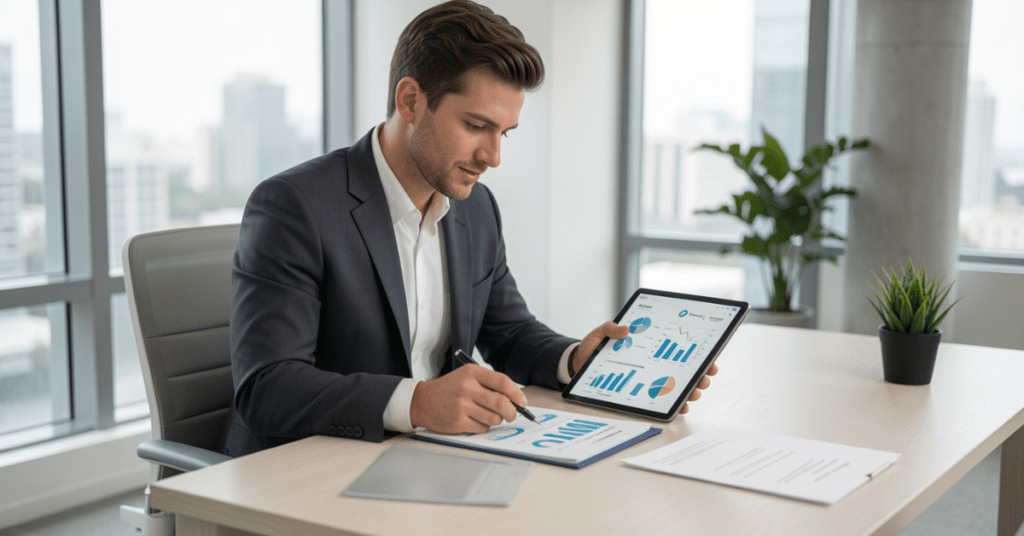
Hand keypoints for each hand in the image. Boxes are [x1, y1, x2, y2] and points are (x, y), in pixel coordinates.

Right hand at [410, 363, 526, 433]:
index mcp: (472, 373)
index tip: (523, 402)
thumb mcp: (467, 376)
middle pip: (501, 403)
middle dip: (512, 412)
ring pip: (494, 418)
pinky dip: (483, 426)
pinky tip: (473, 420)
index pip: (502, 382)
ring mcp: (462, 406)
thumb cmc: (449, 389)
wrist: (422, 401)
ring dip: (496, 420)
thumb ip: (489, 384)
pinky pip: (483, 428)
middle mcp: (467, 388)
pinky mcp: (458, 422)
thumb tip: (515, 400)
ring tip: (487, 415)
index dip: (517, 394)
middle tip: (513, 414)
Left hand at [569, 321, 718, 414]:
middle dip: (701, 375)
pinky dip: (676, 404)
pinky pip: (665, 401)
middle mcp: (656, 363)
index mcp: (651, 346)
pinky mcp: (644, 393)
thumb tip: (625, 329)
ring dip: (691, 390)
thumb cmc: (595, 349)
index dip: (700, 354)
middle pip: (686, 370)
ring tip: (694, 392)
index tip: (710, 359)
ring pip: (680, 386)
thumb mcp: (600, 334)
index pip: (680, 349)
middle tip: (704, 378)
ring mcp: (652, 379)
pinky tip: (681, 406)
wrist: (582, 365)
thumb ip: (610, 328)